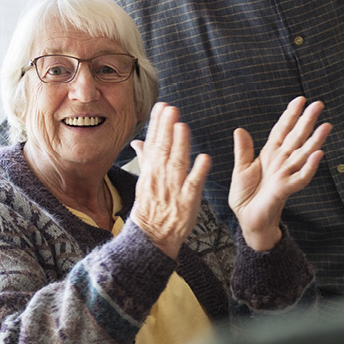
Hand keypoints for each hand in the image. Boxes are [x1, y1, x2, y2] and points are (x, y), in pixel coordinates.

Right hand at [128, 102, 211, 259]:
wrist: (152, 237)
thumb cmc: (150, 208)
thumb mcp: (144, 182)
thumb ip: (145, 159)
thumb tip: (138, 141)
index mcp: (150, 172)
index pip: (153, 143)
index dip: (157, 124)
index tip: (161, 106)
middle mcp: (160, 178)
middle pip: (163, 149)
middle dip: (167, 129)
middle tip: (172, 109)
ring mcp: (173, 190)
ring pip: (176, 164)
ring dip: (180, 145)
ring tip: (183, 127)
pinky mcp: (187, 202)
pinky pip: (192, 185)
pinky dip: (198, 172)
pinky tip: (204, 158)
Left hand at [228, 97, 330, 250]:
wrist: (247, 219)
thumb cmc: (246, 196)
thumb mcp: (240, 169)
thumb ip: (243, 150)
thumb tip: (240, 129)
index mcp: (270, 154)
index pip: (282, 130)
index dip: (290, 115)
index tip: (299, 100)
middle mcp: (281, 162)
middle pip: (297, 138)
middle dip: (307, 121)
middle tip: (319, 104)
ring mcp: (285, 175)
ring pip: (303, 154)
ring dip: (315, 140)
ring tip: (326, 125)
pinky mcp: (285, 189)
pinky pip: (300, 178)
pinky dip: (309, 167)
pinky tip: (318, 155)